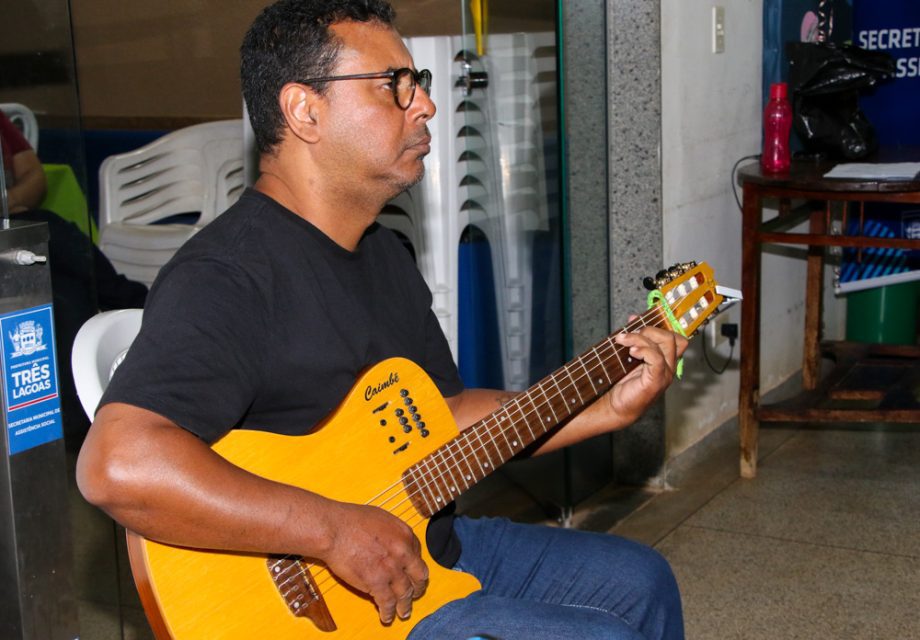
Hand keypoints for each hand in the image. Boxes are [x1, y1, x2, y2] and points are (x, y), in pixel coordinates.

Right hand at [320, 502, 428, 624]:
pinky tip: (387, 616)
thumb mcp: (381, 518)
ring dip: (405, 605)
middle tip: (415, 593)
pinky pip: (388, 602)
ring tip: (404, 611)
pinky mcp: (377, 582)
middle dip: (418, 587)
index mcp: (405, 534)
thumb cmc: (349, 520)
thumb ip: (392, 533)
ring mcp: (392, 568)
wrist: (333, 529)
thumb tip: (392, 542)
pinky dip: (388, 612)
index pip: (417, 555)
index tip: (411, 573)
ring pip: (406, 593)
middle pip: (419, 575)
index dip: (414, 566)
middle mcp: (403, 552)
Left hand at [607, 325, 687, 423]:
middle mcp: (669, 366)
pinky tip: (631, 352)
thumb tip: (633, 318)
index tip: (635, 320)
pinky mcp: (657, 380)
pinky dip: (643, 350)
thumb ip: (634, 338)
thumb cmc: (622, 382)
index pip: (675, 337)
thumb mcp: (628, 354)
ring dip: (640, 338)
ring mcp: (665, 374)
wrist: (615, 405)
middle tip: (629, 335)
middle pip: (671, 337)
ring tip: (623, 341)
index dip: (657, 325)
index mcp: (665, 359)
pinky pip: (657, 358)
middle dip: (648, 330)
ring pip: (665, 344)